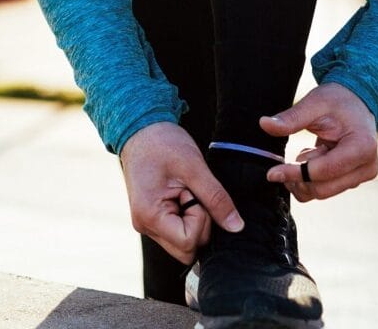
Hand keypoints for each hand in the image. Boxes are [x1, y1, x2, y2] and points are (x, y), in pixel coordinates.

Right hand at [119, 122, 243, 263]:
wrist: (140, 129)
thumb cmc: (163, 143)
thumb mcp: (194, 168)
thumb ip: (217, 199)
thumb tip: (237, 227)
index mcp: (149, 215)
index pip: (188, 241)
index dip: (201, 220)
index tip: (193, 193)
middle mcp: (144, 225)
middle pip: (186, 249)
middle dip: (199, 225)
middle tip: (192, 193)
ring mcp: (147, 224)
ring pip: (183, 244)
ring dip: (194, 222)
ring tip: (185, 193)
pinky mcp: (152, 219)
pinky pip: (177, 232)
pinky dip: (187, 219)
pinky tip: (182, 197)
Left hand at [261, 82, 377, 201]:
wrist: (356, 103)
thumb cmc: (337, 101)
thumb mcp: (313, 104)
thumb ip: (291, 118)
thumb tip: (264, 124)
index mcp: (362, 147)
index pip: (323, 171)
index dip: (294, 173)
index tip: (271, 172)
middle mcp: (367, 167)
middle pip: (323, 189)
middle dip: (297, 178)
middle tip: (284, 160)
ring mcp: (362, 176)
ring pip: (322, 193)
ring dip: (302, 178)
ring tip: (304, 152)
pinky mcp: (354, 180)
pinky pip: (325, 189)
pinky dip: (309, 178)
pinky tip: (311, 157)